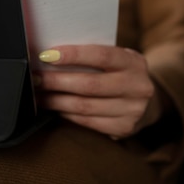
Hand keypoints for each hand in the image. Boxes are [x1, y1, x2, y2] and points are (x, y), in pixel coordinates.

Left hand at [34, 45, 168, 139]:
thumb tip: (52, 55)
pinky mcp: (124, 128)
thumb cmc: (121, 74)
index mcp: (134, 62)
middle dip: (57, 81)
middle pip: (89, 84)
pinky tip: (56, 108)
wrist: (148, 101)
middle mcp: (138, 86)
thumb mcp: (117, 59)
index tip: (47, 55)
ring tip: (40, 95)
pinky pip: (88, 122)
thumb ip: (93, 57)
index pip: (101, 55)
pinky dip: (67, 114)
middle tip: (36, 78)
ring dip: (57, 101)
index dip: (73, 55)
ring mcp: (133, 110)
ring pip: (85, 106)